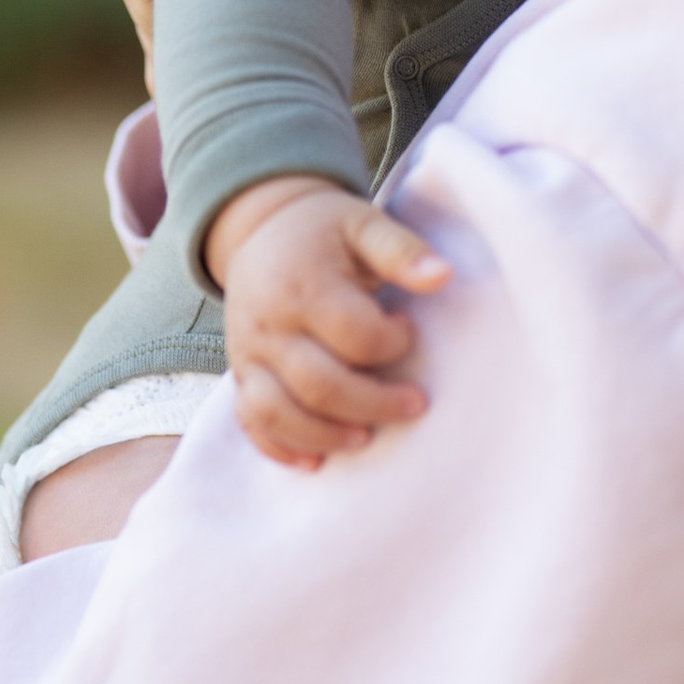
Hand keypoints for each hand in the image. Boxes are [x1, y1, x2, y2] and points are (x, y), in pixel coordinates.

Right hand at [209, 177, 448, 467]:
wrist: (258, 228)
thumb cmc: (323, 230)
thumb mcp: (363, 222)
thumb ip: (402, 249)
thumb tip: (443, 276)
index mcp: (304, 284)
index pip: (354, 334)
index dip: (392, 342)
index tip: (408, 329)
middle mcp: (270, 324)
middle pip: (318, 385)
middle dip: (373, 404)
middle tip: (415, 404)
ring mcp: (249, 353)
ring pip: (278, 412)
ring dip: (326, 435)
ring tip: (367, 437)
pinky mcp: (241, 372)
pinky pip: (250, 421)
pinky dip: (279, 447)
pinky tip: (316, 461)